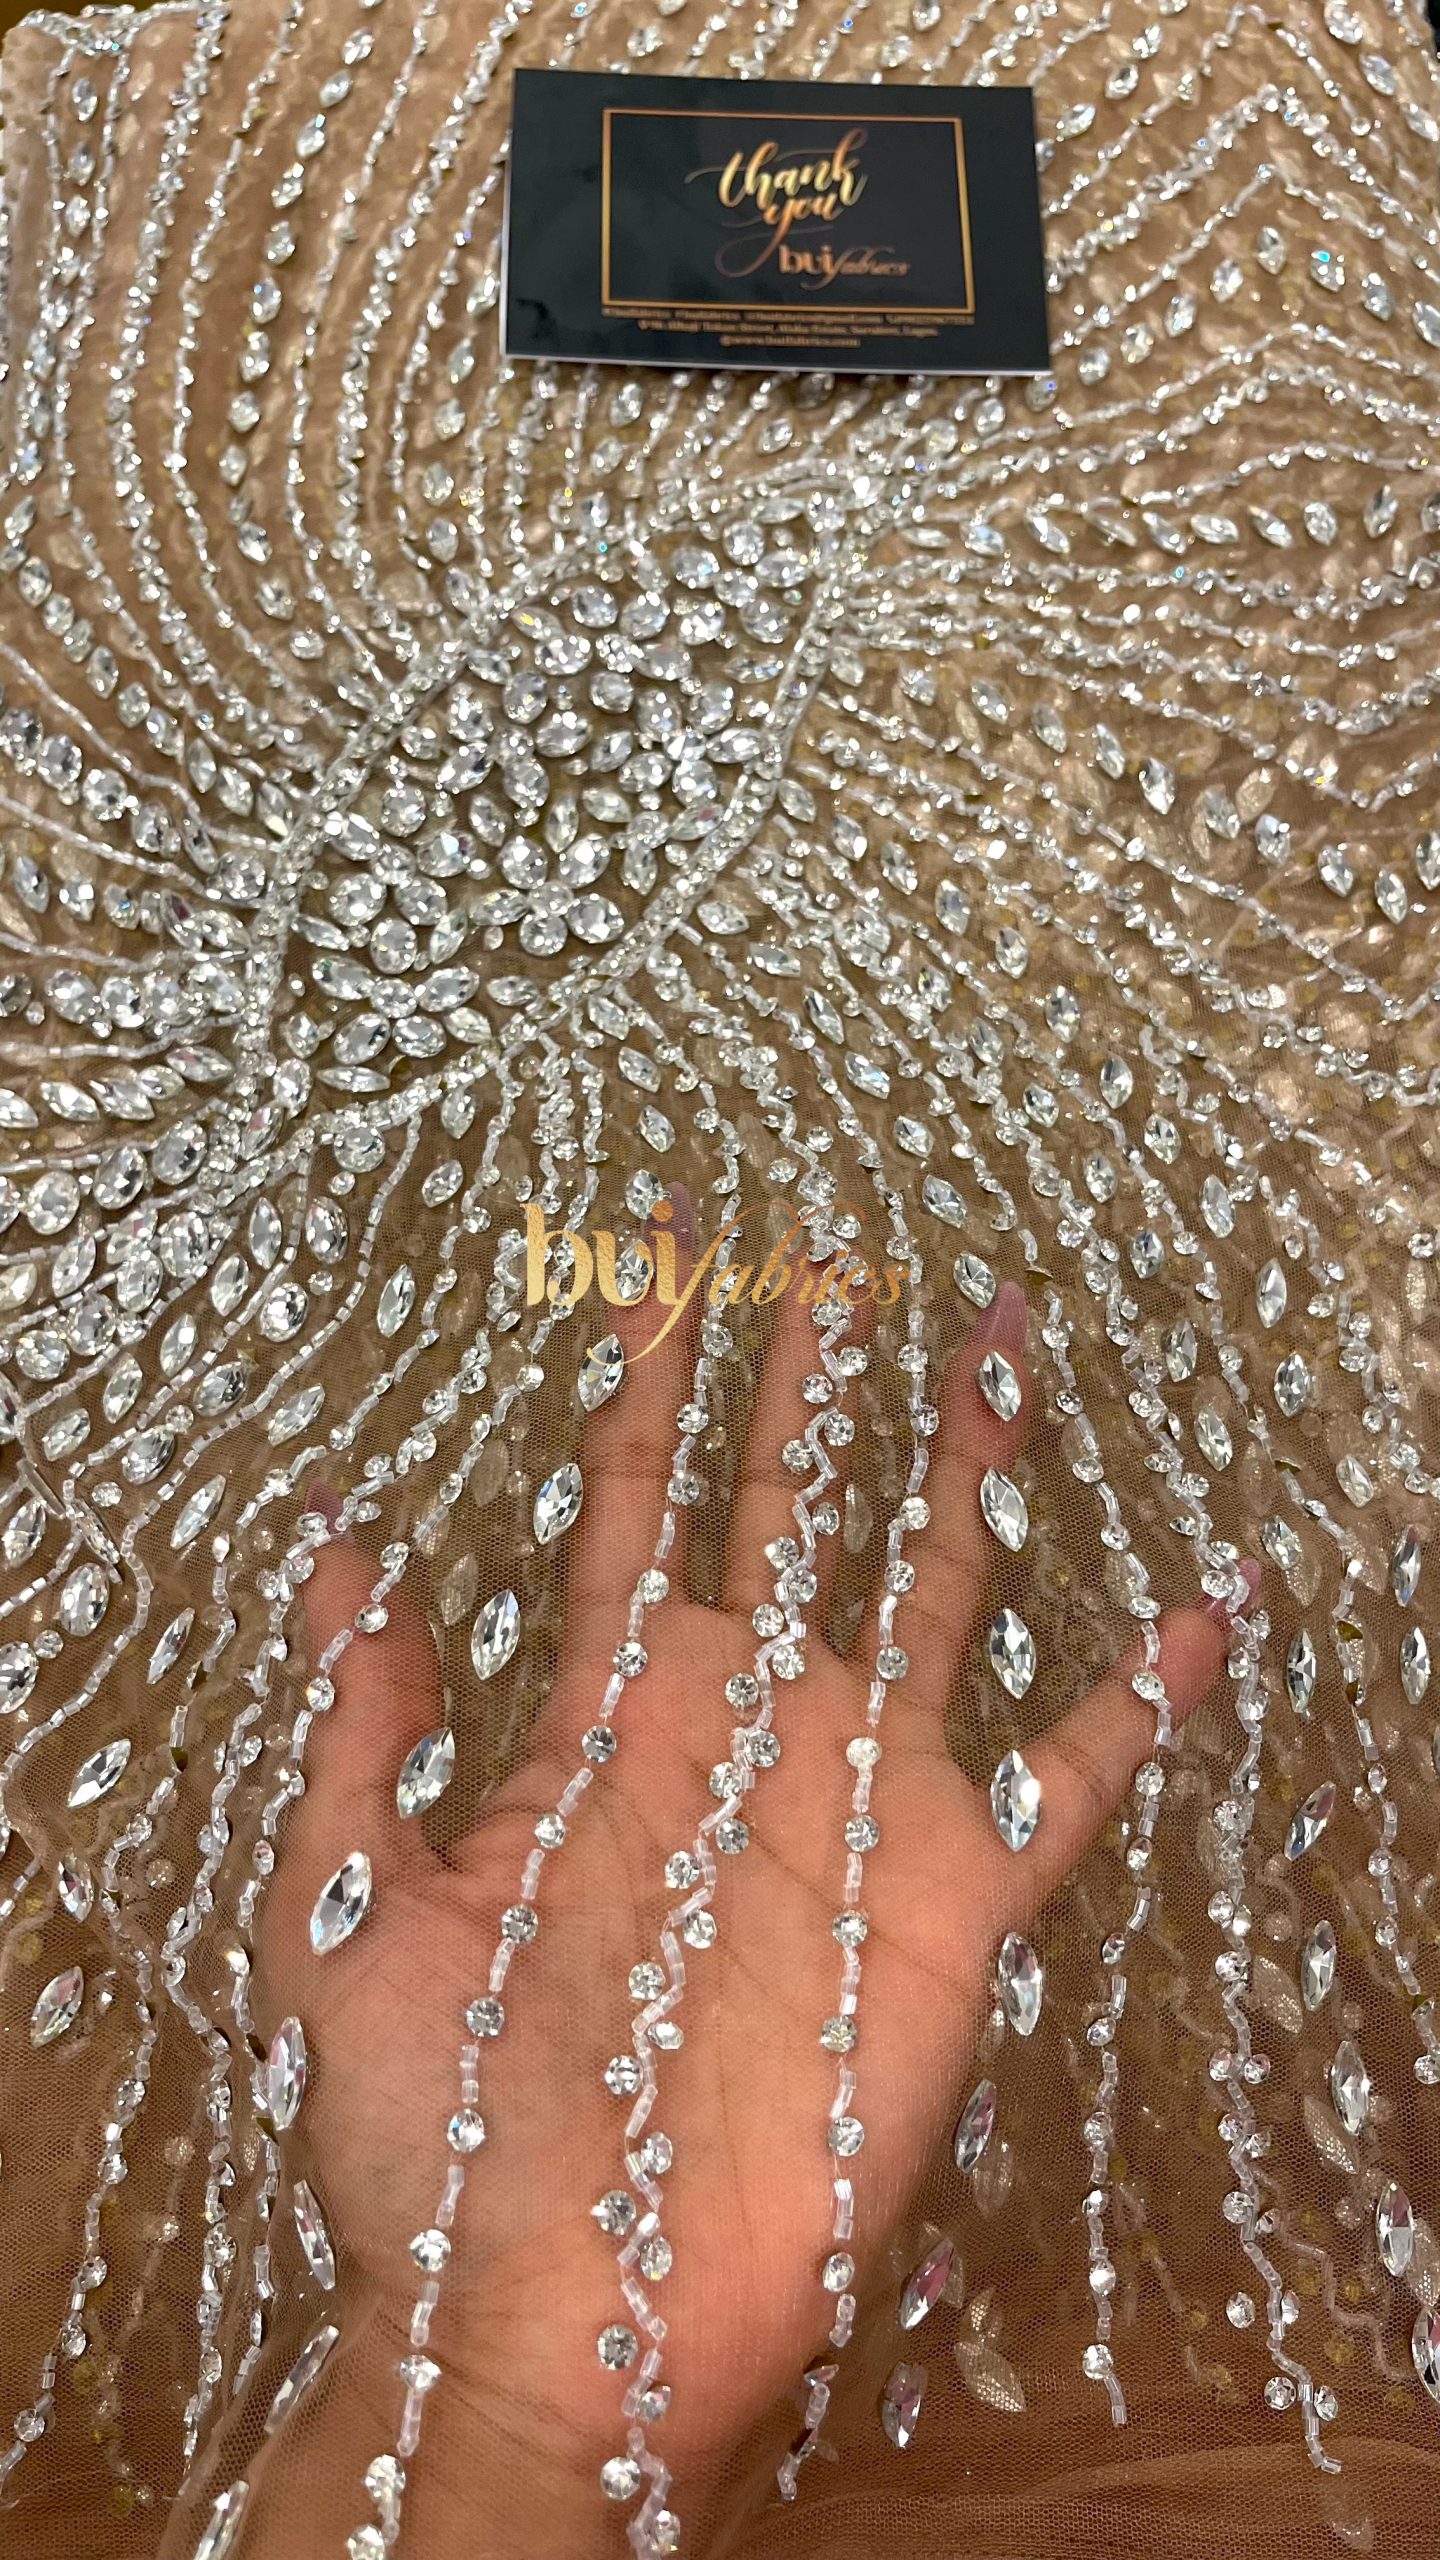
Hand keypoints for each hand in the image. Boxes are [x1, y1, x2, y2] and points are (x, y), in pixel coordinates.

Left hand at [214, 1237, 1248, 2559]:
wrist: (561, 2315)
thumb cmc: (437, 2131)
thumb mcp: (343, 1910)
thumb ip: (359, 1727)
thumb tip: (341, 1551)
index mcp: (606, 1716)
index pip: (634, 1499)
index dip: (648, 1374)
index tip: (660, 1254)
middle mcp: (743, 1728)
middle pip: (790, 1510)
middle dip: (809, 1384)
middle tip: (833, 1255)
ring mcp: (853, 1802)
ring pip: (933, 1591)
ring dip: (967, 1471)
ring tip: (1000, 1347)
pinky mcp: (954, 1899)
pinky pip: (1076, 1776)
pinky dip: (1149, 1692)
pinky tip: (1210, 1603)